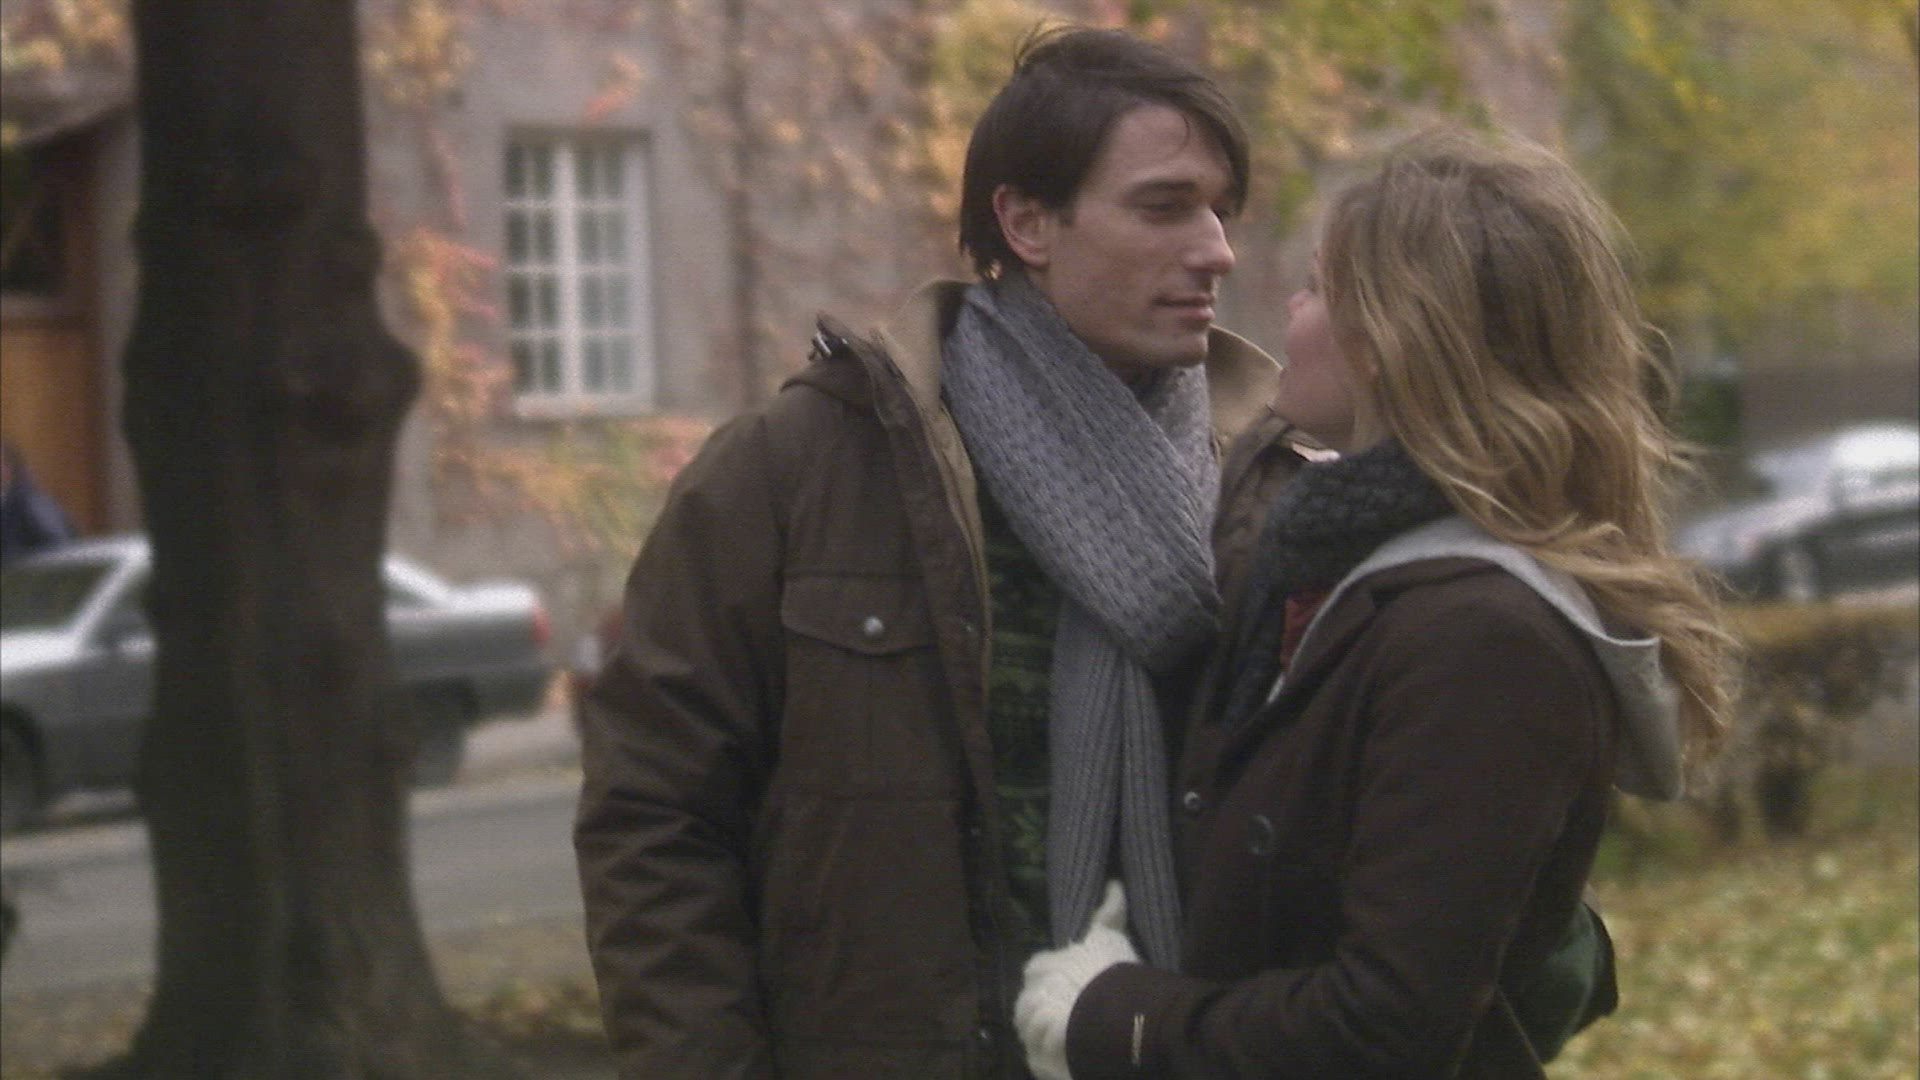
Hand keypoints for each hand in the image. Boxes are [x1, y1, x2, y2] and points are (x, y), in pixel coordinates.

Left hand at [1015, 880, 1138, 1079]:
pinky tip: (1058, 1056)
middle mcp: (1034, 990)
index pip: (1036, 969)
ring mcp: (1036, 1020)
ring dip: (1040, 1031)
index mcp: (1044, 964)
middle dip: (1037, 1006)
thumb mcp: (1110, 935)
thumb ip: (1110, 911)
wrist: (1111, 1003)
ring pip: (1030, 1027)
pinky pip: (1039, 1052)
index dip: (1044, 978)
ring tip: (1056, 1039)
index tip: (1057, 986)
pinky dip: (1046, 1053)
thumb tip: (1114, 883)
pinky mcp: (1042, 1045)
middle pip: (1027, 1000)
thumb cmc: (1110, 967)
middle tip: (1058, 1016)